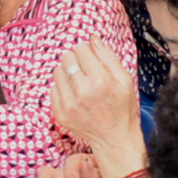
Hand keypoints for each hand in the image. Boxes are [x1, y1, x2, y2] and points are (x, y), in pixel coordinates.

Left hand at [48, 41, 142, 155]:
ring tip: (80, 83)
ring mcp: (69, 104)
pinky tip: (75, 95)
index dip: (88, 51)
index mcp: (100, 80)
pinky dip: (62, 88)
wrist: (114, 139)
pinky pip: (53, 88)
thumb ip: (108, 57)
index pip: (81, 48)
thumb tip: (92, 39)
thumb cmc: (122, 108)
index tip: (93, 59)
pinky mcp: (60, 113)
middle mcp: (82, 91)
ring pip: (57, 71)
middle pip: (67, 57)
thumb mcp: (125, 80)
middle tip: (87, 71)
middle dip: (76, 60)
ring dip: (67, 73)